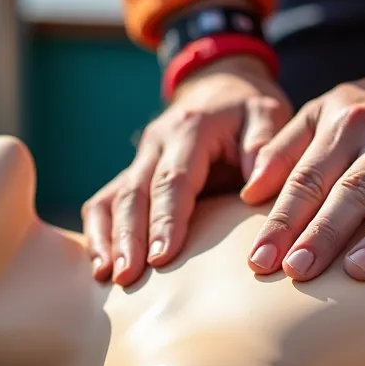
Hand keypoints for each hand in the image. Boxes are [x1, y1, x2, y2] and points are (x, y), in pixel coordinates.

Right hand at [82, 55, 291, 285]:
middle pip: (134, 193)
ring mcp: (139, 160)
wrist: (220, 88)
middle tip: (127, 277)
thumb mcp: (265, 114)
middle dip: (128, 237)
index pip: (174, 179)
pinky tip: (100, 267)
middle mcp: (155, 144)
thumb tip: (255, 189)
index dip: (166, 219)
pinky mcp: (132, 175)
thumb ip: (264, 146)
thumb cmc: (247, 110)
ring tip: (107, 277)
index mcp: (189, 130)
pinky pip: (105, 203)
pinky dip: (98, 234)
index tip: (162, 256)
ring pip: (111, 199)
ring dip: (107, 239)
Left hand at [239, 57, 364, 282]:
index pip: (308, 178)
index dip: (282, 219)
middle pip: (353, 192)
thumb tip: (248, 193)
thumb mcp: (321, 112)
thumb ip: (283, 149)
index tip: (260, 260)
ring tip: (357, 272)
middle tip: (297, 271)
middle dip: (324, 233)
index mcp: (347, 126)